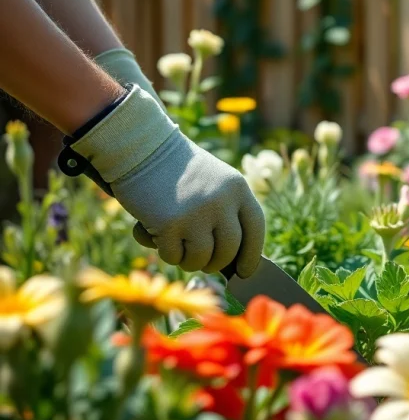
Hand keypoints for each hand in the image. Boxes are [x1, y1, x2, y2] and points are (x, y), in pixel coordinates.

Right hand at [68, 86, 263, 276]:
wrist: (142, 148)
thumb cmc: (178, 170)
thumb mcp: (214, 181)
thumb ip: (226, 212)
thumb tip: (233, 259)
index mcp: (238, 188)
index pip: (255, 228)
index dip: (252, 254)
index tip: (246, 271)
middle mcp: (222, 201)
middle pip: (229, 249)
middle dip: (216, 263)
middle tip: (204, 263)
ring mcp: (196, 213)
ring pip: (202, 259)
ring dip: (189, 260)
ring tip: (178, 246)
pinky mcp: (169, 224)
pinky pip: (174, 256)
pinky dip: (166, 253)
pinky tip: (157, 235)